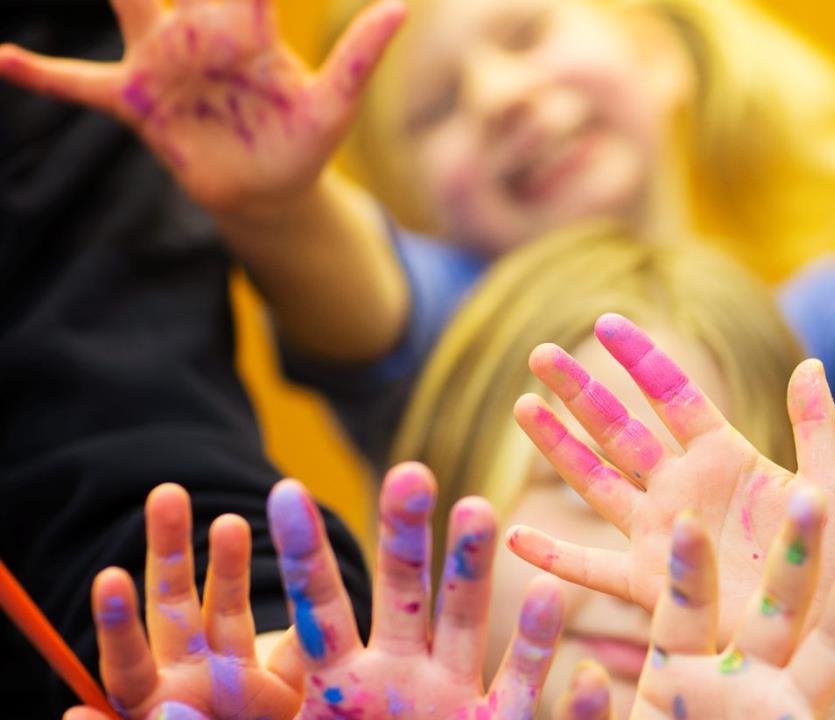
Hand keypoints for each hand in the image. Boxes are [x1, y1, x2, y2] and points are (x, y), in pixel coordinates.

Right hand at [0, 0, 404, 217]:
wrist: (268, 194)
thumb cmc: (303, 143)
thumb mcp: (334, 103)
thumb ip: (359, 55)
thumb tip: (402, 5)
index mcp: (248, 28)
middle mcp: (198, 33)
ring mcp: (162, 63)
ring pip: (121, 4)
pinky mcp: (137, 101)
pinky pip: (79, 84)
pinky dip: (40, 74)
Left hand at [64, 483, 300, 719]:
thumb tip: (72, 718)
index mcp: (149, 707)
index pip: (129, 655)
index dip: (120, 619)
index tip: (111, 576)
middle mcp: (189, 679)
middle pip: (176, 606)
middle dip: (172, 549)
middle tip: (167, 493)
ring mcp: (237, 680)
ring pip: (230, 609)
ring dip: (229, 563)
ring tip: (233, 519)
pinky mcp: (281, 690)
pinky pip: (294, 646)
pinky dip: (301, 611)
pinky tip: (311, 571)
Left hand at [142, 464, 564, 719]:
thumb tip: (157, 715)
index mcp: (336, 684)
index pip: (317, 606)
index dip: (304, 554)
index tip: (284, 490)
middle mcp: (397, 675)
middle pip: (400, 593)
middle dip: (403, 536)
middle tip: (406, 472)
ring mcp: (450, 696)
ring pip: (462, 619)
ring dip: (470, 569)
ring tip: (476, 508)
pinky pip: (519, 679)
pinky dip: (535, 641)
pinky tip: (550, 591)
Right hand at [508, 313, 834, 658]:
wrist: (824, 634)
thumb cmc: (834, 565)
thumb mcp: (831, 492)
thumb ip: (817, 429)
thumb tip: (810, 365)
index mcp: (726, 458)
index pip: (673, 395)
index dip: (639, 359)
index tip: (604, 322)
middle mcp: (684, 489)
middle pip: (620, 430)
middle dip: (580, 393)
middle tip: (539, 355)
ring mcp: (662, 535)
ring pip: (596, 483)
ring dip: (559, 449)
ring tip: (523, 408)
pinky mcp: (650, 585)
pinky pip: (592, 568)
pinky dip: (554, 557)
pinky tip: (514, 537)